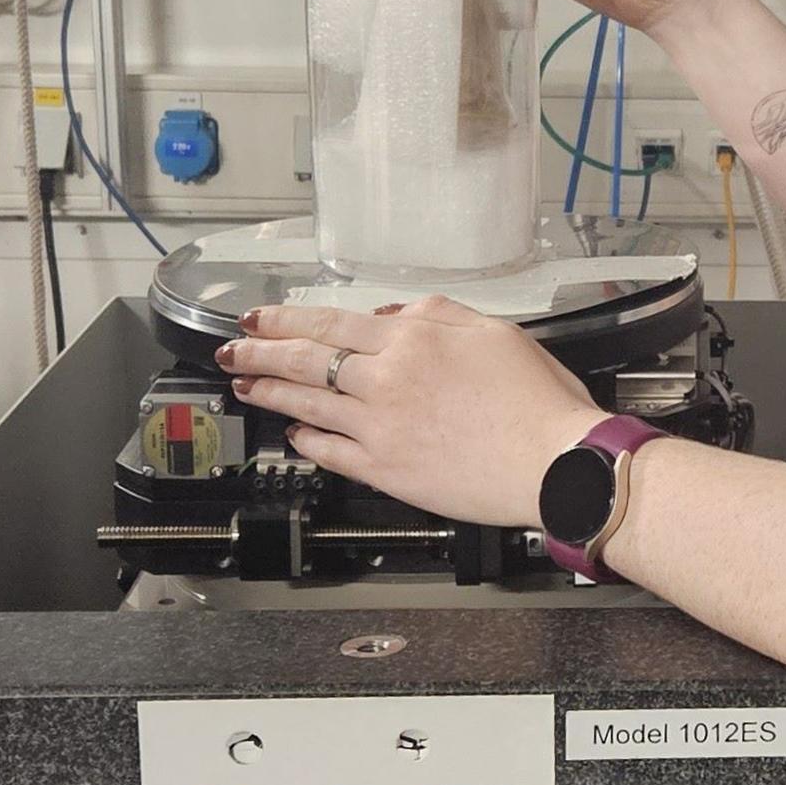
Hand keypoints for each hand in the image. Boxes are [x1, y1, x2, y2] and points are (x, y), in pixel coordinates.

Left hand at [218, 296, 606, 529]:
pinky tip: (295, 435)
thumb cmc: (537, 402)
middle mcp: (386, 381)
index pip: (330, 323)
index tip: (257, 317)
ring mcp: (380, 428)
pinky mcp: (386, 470)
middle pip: (305, 362)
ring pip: (307, 405)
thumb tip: (391, 315)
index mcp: (412, 340)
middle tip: (230, 350)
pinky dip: (306, 440)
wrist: (555, 463)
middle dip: (258, 353)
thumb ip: (437, 314)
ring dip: (270, 393)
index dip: (284, 319)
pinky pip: (331, 452)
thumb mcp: (495, 331)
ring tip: (246, 387)